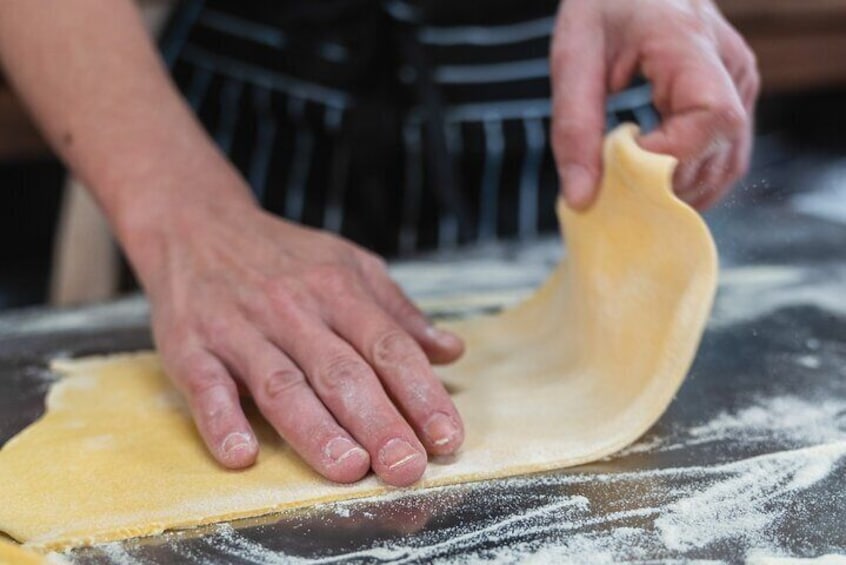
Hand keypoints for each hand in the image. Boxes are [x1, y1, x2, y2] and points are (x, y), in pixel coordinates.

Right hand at [144, 201, 464, 486]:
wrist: (196, 225)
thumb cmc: (284, 256)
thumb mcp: (350, 264)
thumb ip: (398, 311)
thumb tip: (451, 351)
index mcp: (338, 289)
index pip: (388, 346)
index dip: (420, 393)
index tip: (446, 437)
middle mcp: (292, 309)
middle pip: (341, 372)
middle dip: (378, 422)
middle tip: (406, 467)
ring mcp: (239, 329)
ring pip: (281, 385)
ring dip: (315, 429)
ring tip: (349, 468)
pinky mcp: (190, 347)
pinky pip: (206, 386)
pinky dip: (222, 420)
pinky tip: (243, 454)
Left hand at [551, 0, 758, 209]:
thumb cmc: (604, 3)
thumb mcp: (573, 55)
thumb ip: (574, 127)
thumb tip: (582, 198)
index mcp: (691, 41)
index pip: (709, 118)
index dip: (668, 157)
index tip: (619, 165)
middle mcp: (730, 63)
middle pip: (719, 149)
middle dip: (667, 185)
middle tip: (615, 194)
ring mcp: (739, 81)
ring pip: (728, 162)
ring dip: (682, 192)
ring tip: (632, 194)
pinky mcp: (734, 95)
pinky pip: (724, 154)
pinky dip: (691, 178)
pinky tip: (654, 183)